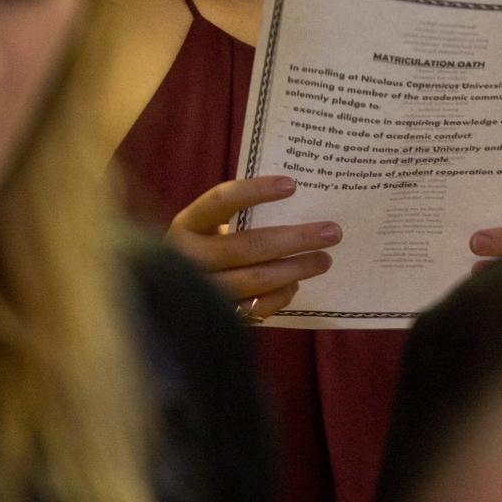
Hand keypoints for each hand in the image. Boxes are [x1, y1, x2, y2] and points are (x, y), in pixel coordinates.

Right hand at [167, 177, 340, 321]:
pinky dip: (280, 295)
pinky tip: (294, 284)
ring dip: (296, 268)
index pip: (221, 201)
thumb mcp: (207, 228)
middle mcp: (189, 257)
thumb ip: (238, 218)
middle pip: (249, 245)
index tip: (292, 185)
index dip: (256, 191)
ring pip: (256, 279)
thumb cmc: (202, 250)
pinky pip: (256, 307)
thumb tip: (296, 200)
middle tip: (332, 232)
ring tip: (325, 259)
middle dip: (295, 238)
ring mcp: (203, 290)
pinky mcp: (216, 316)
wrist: (169, 300)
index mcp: (187, 225)